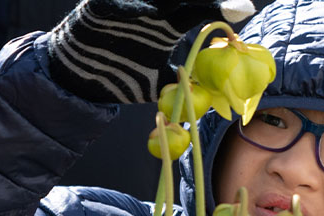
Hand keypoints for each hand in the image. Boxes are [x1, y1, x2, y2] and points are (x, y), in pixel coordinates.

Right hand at [49, 0, 255, 103]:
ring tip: (171, 7)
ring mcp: (128, 6)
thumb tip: (210, 97)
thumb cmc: (122, 75)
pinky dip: (128, 5)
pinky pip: (115, 2)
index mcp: (168, 24)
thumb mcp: (155, 81)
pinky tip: (143, 8)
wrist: (79, 76)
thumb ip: (179, 83)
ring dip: (162, 3)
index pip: (199, 11)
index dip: (220, 8)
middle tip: (217, 2)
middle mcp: (152, 10)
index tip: (245, 9)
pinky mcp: (100, 6)